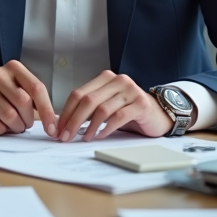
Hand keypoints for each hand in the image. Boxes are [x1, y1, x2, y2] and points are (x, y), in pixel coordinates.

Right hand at [0, 60, 57, 135]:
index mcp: (14, 68)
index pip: (36, 88)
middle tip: (25, 122)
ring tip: (13, 123)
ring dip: (16, 126)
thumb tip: (55, 124)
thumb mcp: (21, 89)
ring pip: (10, 116)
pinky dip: (3, 130)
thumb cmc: (5, 96)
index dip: (47, 111)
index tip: (53, 128)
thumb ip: (36, 100)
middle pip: (23, 102)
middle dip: (28, 119)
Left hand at [53, 70, 173, 141]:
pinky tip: (101, 135)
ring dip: (89, 127)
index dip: (66, 112)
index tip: (58, 128)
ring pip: (102, 109)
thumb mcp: (106, 105)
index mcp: (105, 78)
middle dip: (73, 120)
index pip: (78, 94)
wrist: (158, 114)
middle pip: (87, 101)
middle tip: (66, 136)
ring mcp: (130, 90)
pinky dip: (106, 128)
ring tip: (84, 138)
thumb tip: (62, 123)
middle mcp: (117, 80)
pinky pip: (118, 117)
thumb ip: (88, 109)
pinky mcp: (141, 104)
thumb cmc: (128, 111)